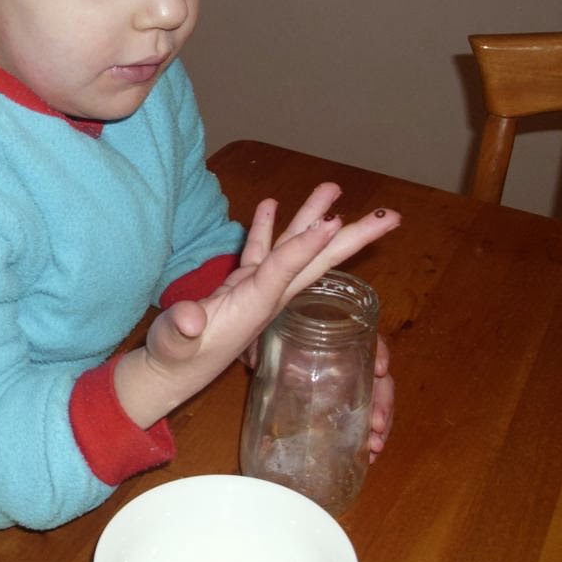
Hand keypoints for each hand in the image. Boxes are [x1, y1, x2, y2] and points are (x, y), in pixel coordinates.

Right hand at [115, 183, 400, 427]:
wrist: (172, 375)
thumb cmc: (173, 361)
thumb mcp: (172, 346)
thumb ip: (180, 331)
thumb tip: (188, 319)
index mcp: (254, 308)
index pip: (285, 272)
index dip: (307, 247)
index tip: (334, 222)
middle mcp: (266, 297)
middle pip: (316, 261)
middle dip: (351, 238)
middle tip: (389, 215)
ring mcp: (257, 289)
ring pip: (294, 248)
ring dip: (313, 218)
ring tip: (333, 187)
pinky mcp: (242, 285)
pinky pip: (262, 252)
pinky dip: (269, 229)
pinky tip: (273, 203)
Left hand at [243, 330, 395, 463]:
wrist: (255, 345)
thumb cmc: (266, 339)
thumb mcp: (261, 338)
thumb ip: (258, 344)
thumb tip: (256, 359)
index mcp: (336, 339)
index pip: (368, 339)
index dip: (380, 352)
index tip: (380, 370)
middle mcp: (348, 361)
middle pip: (378, 378)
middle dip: (383, 402)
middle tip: (377, 425)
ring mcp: (346, 386)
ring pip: (375, 402)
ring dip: (380, 425)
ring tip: (375, 447)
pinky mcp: (338, 408)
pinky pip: (362, 420)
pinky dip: (367, 438)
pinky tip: (368, 455)